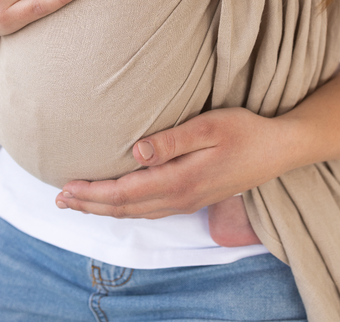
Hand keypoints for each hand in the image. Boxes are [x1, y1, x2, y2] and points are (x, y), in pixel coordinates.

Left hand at [55, 108, 293, 218]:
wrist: (280, 149)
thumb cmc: (245, 131)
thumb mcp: (210, 126)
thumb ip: (172, 140)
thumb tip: (135, 151)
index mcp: (180, 180)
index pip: (124, 193)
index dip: (92, 192)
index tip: (65, 186)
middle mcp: (181, 197)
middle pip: (125, 208)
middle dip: (90, 204)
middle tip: (60, 199)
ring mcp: (189, 201)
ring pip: (136, 212)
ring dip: (105, 208)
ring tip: (79, 202)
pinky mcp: (195, 198)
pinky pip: (150, 210)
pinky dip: (126, 208)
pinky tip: (119, 202)